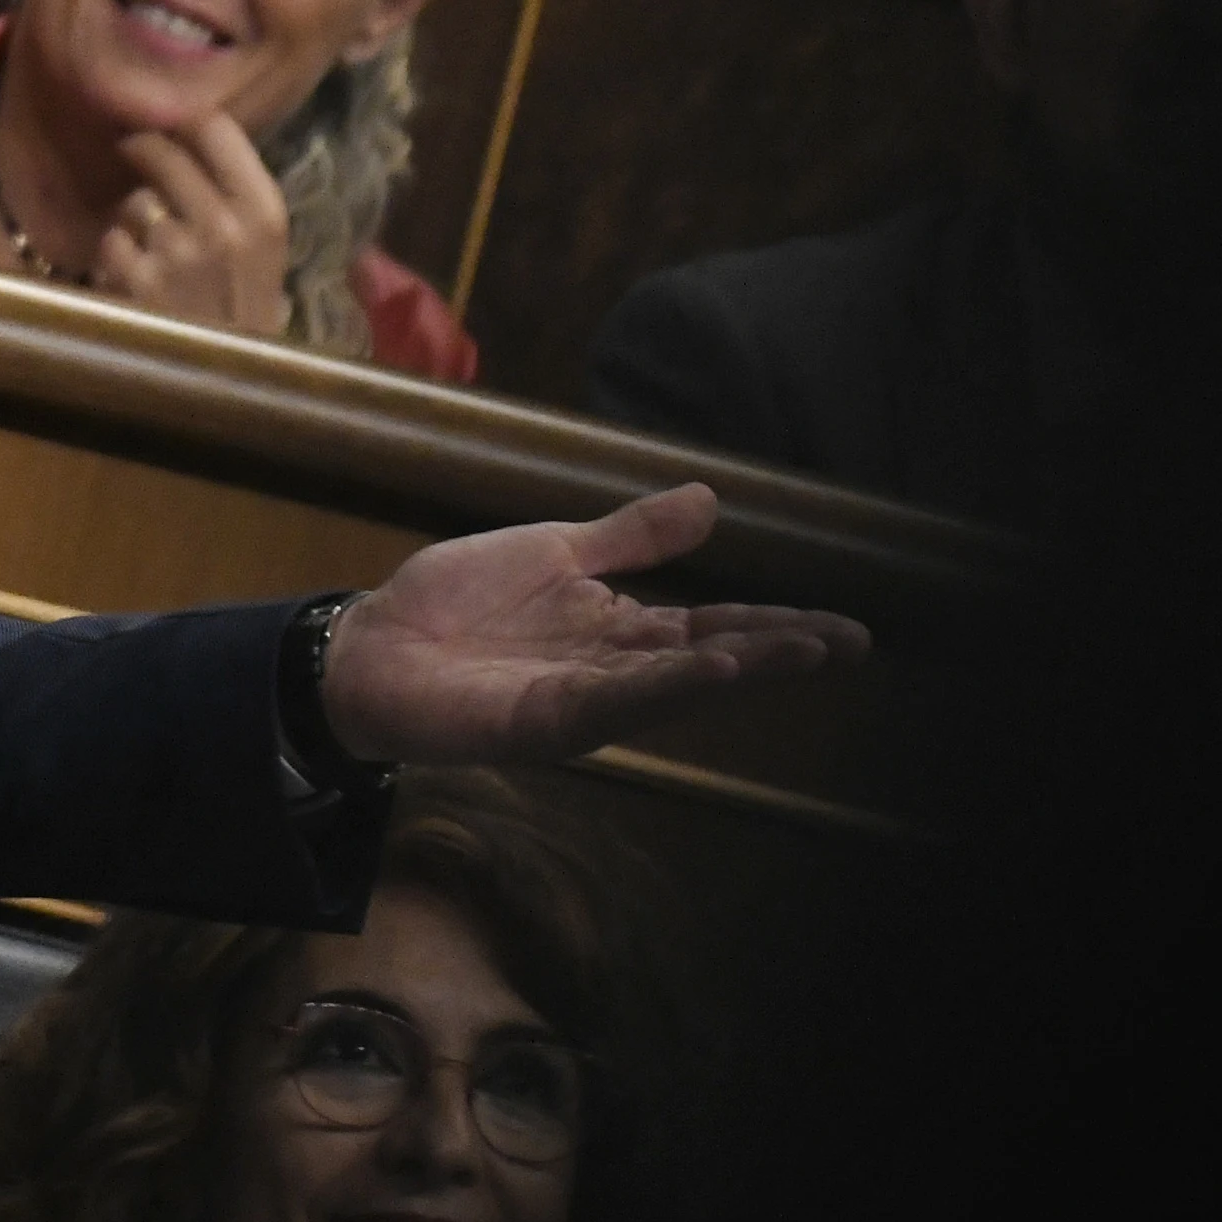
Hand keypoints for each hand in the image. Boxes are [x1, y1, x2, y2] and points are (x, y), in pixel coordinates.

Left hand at [86, 113, 290, 336]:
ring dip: (134, 220)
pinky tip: (136, 280)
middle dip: (142, 151)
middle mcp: (224, 224)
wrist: (233, 388)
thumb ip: (236, 193)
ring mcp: (178, 251)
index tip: (171, 127)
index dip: (184, 122)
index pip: (216, 127)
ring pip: (134, 201)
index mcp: (266, 212)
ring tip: (152, 248)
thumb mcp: (265, 249)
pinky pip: (112, 241)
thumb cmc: (247, 312)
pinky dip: (117, 259)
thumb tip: (189, 134)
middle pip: (163, 152)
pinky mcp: (138, 279)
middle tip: (131, 152)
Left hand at [318, 483, 870, 764]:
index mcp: (618, 630)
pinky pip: (616, 702)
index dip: (776, 625)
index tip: (844, 628)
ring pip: (676, 686)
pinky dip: (666, 687)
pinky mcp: (543, 721)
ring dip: (740, 669)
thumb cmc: (454, 602)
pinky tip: (712, 670)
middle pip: (711, 661)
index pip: (714, 627)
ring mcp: (582, 700)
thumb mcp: (555, 549)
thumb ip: (632, 537)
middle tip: (851, 644)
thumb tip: (712, 500)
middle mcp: (613, 672)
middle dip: (779, 653)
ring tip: (802, 651)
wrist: (370, 644)